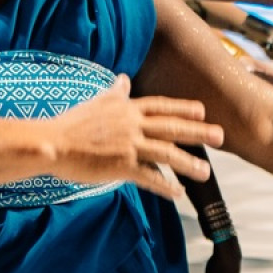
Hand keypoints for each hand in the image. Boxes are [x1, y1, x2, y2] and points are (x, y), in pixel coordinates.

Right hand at [44, 79, 220, 199]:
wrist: (51, 143)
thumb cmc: (70, 124)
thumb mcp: (95, 102)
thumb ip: (114, 93)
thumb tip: (124, 79)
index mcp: (127, 109)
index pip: (161, 106)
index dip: (183, 108)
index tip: (202, 110)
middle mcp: (132, 124)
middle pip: (173, 127)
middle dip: (199, 132)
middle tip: (220, 136)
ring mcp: (129, 145)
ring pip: (167, 153)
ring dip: (189, 164)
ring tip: (206, 173)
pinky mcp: (122, 166)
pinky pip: (150, 177)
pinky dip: (166, 186)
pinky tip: (179, 193)